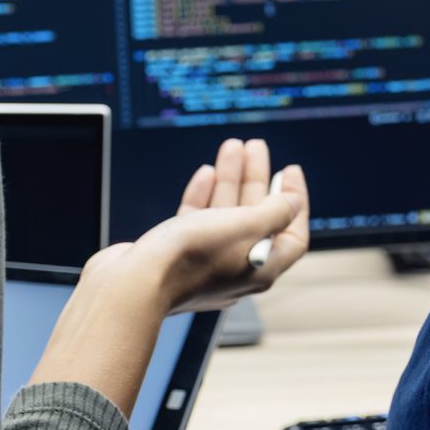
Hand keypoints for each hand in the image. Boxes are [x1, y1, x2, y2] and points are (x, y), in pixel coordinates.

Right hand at [84, 138, 309, 313]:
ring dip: (230, 179)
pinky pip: (197, 222)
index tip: (289, 171)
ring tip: (231, 146)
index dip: (295, 201)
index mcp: (261, 269)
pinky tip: (205, 174)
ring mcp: (205, 263)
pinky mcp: (176, 256)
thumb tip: (293, 202)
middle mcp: (236, 269)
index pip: (291, 235)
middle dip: (256, 179)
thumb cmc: (191, 258)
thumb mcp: (245, 226)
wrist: (134, 283)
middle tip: (255, 147)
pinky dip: (203, 197)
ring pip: (224, 215)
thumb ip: (274, 212)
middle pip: (256, 218)